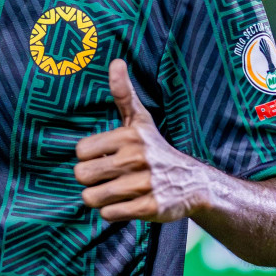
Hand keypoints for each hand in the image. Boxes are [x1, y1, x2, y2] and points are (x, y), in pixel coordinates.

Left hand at [74, 59, 209, 222]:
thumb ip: (123, 94)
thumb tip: (115, 61)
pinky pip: (109, 214)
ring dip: (99, 198)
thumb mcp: (140, 121)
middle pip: (82, 175)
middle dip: (91, 180)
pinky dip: (113, 212)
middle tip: (108, 178)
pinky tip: (127, 204)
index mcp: (129, 136)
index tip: (104, 158)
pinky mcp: (150, 207)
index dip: (88, 158)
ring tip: (116, 191)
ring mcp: (144, 184)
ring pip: (92, 198)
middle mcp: (136, 158)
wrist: (194, 183)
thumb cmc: (156, 150)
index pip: (81, 151)